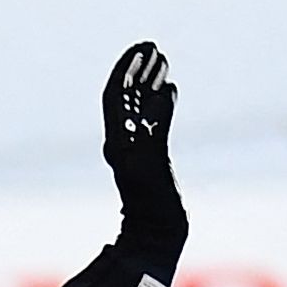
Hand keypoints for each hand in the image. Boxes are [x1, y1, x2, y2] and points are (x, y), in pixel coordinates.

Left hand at [99, 42, 184, 276]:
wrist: (156, 239)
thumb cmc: (152, 208)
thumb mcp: (153, 164)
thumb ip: (157, 128)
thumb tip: (163, 92)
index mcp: (118, 142)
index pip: (116, 96)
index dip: (126, 70)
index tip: (141, 49)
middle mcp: (124, 143)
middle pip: (127, 98)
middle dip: (138, 70)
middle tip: (153, 48)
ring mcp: (137, 152)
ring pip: (139, 110)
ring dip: (149, 83)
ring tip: (162, 61)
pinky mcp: (151, 161)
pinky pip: (152, 125)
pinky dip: (159, 105)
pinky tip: (169, 91)